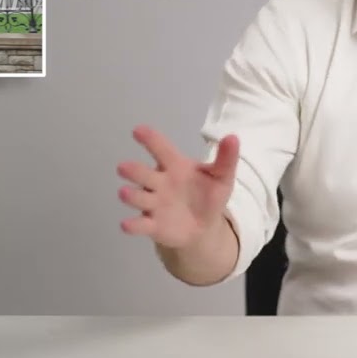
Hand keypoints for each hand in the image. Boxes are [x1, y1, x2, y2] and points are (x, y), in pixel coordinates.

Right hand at [116, 125, 239, 248]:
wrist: (204, 226)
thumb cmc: (208, 195)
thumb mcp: (221, 177)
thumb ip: (226, 159)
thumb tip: (233, 137)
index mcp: (174, 166)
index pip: (161, 149)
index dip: (150, 140)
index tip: (138, 131)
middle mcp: (159, 183)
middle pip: (142, 174)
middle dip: (133, 171)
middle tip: (123, 167)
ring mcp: (154, 204)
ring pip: (138, 197)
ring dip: (131, 195)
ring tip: (125, 193)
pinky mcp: (153, 225)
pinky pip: (140, 225)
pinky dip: (133, 225)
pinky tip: (126, 225)